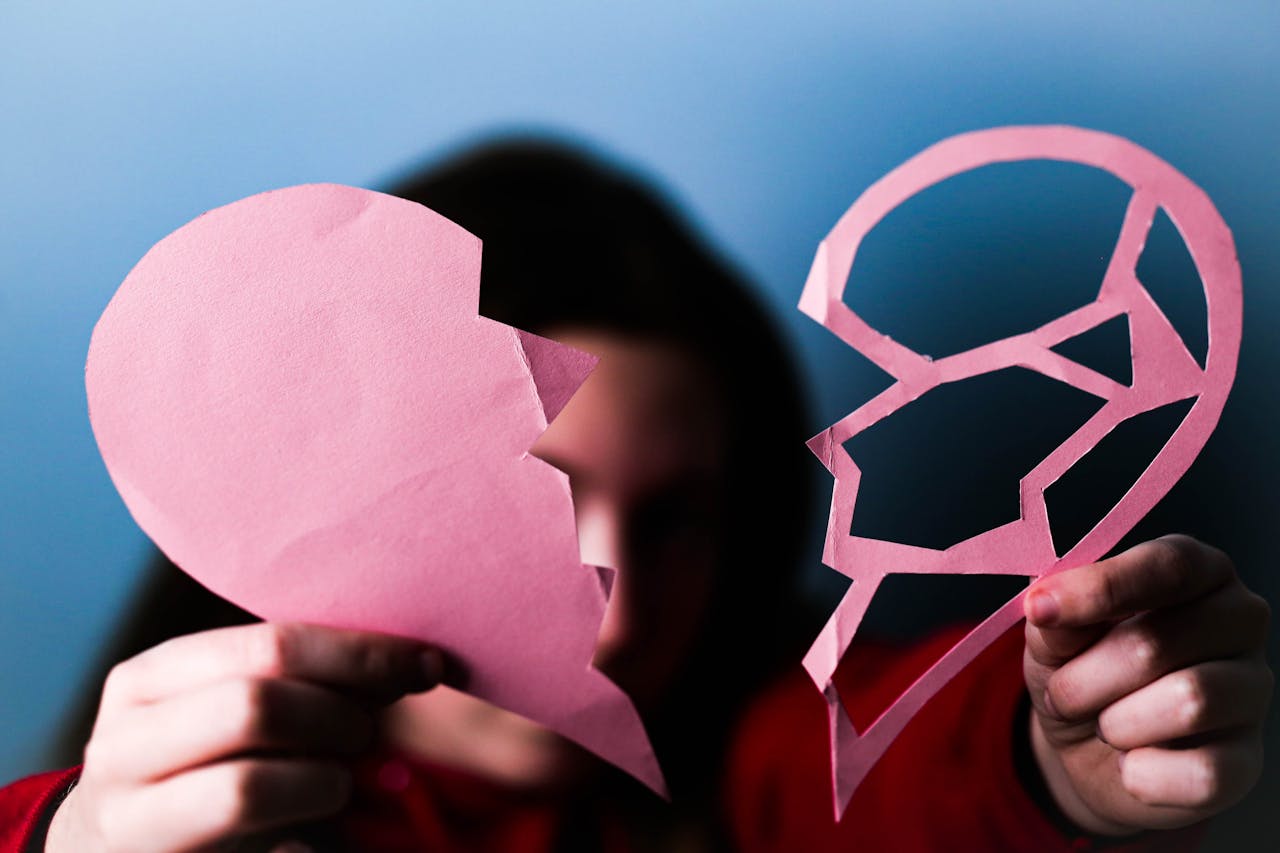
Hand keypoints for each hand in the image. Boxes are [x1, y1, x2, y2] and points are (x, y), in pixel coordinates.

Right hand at [45, 622, 444, 851]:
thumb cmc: (214, 765)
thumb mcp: (244, 708)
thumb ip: (308, 679)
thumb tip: (416, 662)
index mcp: (149, 679)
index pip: (270, 646)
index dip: (360, 654)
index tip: (427, 664)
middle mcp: (122, 745)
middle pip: (256, 706)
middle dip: (337, 717)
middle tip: (366, 735)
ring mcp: (129, 819)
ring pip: (246, 789)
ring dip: (320, 784)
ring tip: (334, 784)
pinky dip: (304, 846)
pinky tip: (311, 839)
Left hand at [1023, 535, 1271, 834]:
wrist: (1088, 745)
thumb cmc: (1080, 664)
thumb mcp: (1053, 631)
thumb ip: (1055, 613)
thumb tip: (1046, 606)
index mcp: (1197, 571)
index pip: (1171, 566)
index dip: (1101, 589)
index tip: (1040, 610)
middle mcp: (1239, 620)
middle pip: (1160, 642)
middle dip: (1085, 677)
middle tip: (1061, 692)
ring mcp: (1252, 688)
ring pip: (1190, 702)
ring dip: (1115, 722)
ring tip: (1101, 724)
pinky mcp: (1248, 758)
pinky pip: (1202, 772)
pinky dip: (1144, 774)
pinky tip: (1130, 763)